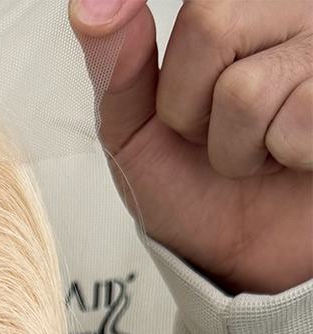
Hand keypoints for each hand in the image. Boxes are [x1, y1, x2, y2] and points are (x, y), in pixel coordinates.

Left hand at [70, 0, 312, 294]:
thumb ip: (115, 66)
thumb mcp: (133, 133)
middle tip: (226, 136)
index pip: (193, 13)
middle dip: (199, 113)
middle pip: (212, 26)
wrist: (245, 256)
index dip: (177, 88)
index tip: (193, 116)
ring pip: (249, 87)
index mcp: (237, 9)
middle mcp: (291, 9)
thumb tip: (95, 3)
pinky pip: (302, 116)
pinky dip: (290, 155)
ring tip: (265, 151)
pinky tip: (300, 156)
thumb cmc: (193, 189)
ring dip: (242, 146)